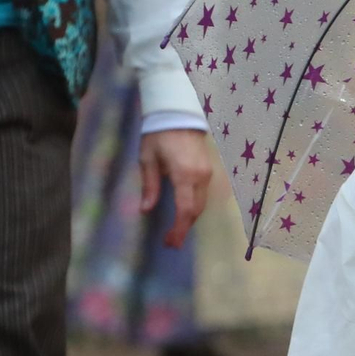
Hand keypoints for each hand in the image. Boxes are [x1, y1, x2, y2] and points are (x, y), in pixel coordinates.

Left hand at [140, 128, 217, 247]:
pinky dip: (194, 207)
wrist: (178, 113)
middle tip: (171, 242)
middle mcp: (200, 177)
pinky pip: (203, 194)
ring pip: (201, 204)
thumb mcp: (148, 159)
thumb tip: (146, 209)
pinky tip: (183, 213)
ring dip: (189, 218)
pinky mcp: (208, 170)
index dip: (178, 229)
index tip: (170, 242)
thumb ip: (150, 185)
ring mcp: (207, 173)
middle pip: (195, 210)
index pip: (185, 209)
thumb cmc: (159, 134)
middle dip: (184, 228)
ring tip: (175, 230)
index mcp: (184, 174)